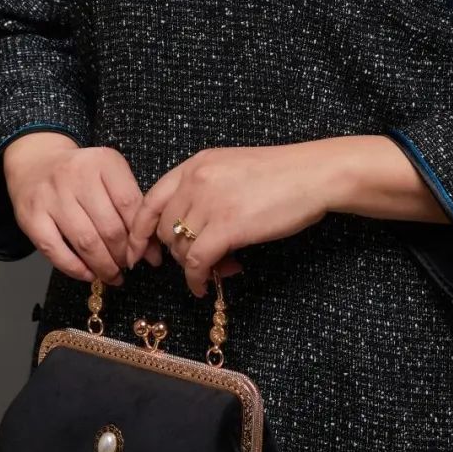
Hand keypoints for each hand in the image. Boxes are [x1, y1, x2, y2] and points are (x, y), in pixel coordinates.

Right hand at [3, 134, 163, 283]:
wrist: (36, 163)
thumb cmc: (82, 175)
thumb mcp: (110, 177)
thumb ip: (132, 208)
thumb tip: (152, 252)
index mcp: (103, 162)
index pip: (129, 203)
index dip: (141, 236)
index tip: (147, 255)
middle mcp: (76, 176)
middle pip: (109, 226)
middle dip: (123, 255)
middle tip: (128, 265)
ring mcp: (51, 197)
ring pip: (85, 242)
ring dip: (103, 266)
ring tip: (113, 275)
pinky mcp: (30, 217)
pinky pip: (56, 251)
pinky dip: (76, 269)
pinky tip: (89, 275)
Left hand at [125, 142, 335, 296]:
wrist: (314, 174)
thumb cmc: (281, 175)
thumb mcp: (231, 170)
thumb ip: (204, 192)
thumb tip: (188, 233)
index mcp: (195, 164)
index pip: (150, 200)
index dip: (139, 231)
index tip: (138, 252)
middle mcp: (196, 180)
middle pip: (165, 229)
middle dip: (176, 253)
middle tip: (201, 263)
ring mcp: (211, 202)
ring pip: (180, 248)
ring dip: (193, 267)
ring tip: (218, 269)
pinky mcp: (228, 226)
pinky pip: (197, 262)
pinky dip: (197, 280)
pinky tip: (204, 287)